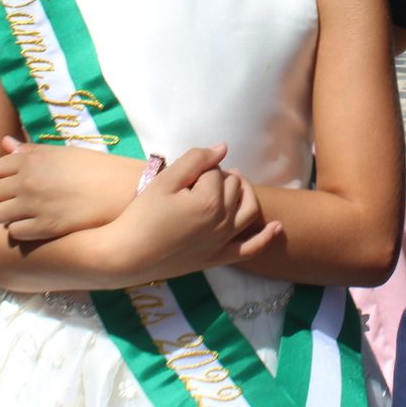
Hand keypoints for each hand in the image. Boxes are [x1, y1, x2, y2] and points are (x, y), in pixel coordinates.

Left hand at [0, 137, 117, 240]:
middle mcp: (28, 181)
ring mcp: (35, 205)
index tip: (22, 180)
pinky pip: (15, 232)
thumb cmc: (95, 168)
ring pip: (0, 215)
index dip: (8, 175)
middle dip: (6, 196)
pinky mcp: (44, 228)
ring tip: (30, 214)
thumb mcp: (63, 153)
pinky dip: (23, 230)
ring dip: (12, 215)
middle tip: (25, 199)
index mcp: (32, 159)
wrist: (123, 191)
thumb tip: (5, 143)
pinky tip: (38, 225)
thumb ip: (31, 151)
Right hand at [115, 144, 280, 278]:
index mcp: (209, 200)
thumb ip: (195, 160)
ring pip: (249, 211)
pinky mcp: (218, 258)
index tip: (182, 178)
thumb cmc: (142, 215)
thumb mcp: (165, 181)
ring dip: (246, 194)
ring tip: (234, 185)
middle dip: (221, 178)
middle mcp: (223, 221)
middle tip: (198, 180)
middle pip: (234, 187)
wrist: (128, 255)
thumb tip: (223, 148)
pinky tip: (278, 227)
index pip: (215, 171)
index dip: (200, 168)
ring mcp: (222, 242)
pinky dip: (266, 237)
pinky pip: (250, 249)